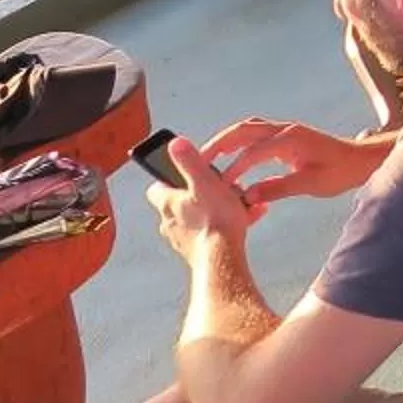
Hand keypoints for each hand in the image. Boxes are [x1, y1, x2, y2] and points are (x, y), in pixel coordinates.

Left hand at [149, 135, 253, 256]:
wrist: (223, 258)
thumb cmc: (215, 219)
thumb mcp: (205, 181)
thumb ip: (190, 161)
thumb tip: (175, 143)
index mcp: (168, 204)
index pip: (156, 188)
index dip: (168, 178)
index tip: (183, 174)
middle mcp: (170, 223)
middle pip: (180, 203)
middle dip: (201, 195)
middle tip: (222, 188)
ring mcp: (183, 240)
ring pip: (199, 219)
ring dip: (216, 210)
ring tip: (239, 205)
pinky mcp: (197, 253)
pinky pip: (212, 235)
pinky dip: (226, 227)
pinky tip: (246, 220)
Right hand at [205, 117, 387, 208]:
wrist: (361, 160)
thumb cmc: (341, 172)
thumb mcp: (312, 184)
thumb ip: (278, 188)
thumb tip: (247, 197)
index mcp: (292, 139)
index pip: (254, 152)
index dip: (234, 169)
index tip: (218, 187)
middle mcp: (285, 130)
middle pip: (243, 130)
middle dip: (218, 145)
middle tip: (197, 162)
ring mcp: (285, 131)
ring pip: (247, 129)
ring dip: (226, 142)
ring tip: (205, 160)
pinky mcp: (285, 137)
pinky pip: (254, 136)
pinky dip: (237, 144)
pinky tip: (227, 160)